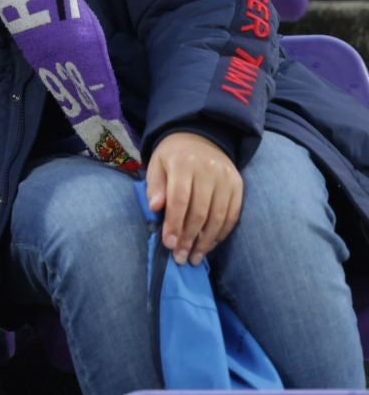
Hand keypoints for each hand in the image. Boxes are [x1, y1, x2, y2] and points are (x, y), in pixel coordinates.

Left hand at [145, 131, 243, 265]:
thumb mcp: (156, 164)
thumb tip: (155, 208)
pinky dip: (221, 233)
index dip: (174, 224)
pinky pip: (233, 215)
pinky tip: (209, 245)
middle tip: (180, 258)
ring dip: (206, 241)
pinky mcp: (239, 186)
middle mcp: (208, 170)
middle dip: (189, 238)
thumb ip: (155, 186)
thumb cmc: (173, 156)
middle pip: (200, 212)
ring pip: (218, 217)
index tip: (169, 244)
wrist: (200, 137)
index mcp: (183, 163)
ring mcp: (226, 178)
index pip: (180, 199)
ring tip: (194, 258)